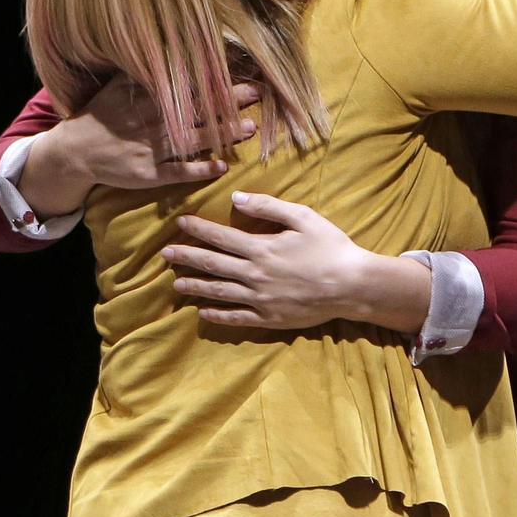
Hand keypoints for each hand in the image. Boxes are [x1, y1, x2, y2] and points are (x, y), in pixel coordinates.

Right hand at [48, 74, 260, 190]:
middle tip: (259, 91)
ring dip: (223, 134)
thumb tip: (166, 46)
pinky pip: (179, 172)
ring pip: (193, 140)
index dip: (213, 77)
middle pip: (196, 109)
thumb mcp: (115, 87)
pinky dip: (200, 169)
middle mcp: (151, 122)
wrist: (73, 153)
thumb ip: (140, 70)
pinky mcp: (149, 174)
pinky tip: (222, 166)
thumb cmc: (100, 116)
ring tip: (251, 127)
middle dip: (228, 100)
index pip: (185, 84)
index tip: (239, 67)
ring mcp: (152, 149)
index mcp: (146, 98)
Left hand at [162, 192, 428, 332]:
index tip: (180, 223)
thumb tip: (236, 198)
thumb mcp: (303, 217)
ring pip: (220, 292)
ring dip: (196, 287)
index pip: (220, 236)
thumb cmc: (330, 247)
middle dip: (187, 257)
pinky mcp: (269, 318)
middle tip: (165, 253)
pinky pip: (237, 318)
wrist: (351, 285)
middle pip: (213, 264)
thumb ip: (268, 206)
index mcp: (261, 247)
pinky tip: (204, 313)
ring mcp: (260, 299)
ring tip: (176, 284)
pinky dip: (219, 316)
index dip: (198, 229)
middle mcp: (254, 274)